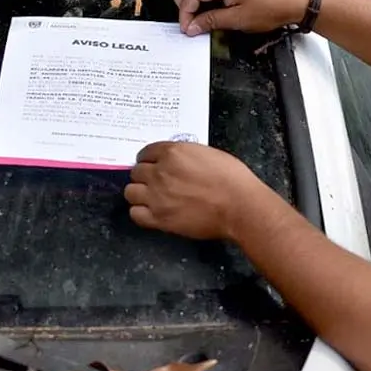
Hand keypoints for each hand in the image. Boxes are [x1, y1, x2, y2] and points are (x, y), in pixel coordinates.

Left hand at [124, 141, 268, 240]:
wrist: (239, 206)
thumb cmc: (232, 179)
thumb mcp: (209, 154)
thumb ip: (187, 156)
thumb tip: (179, 162)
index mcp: (173, 152)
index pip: (146, 152)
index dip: (149, 159)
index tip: (153, 165)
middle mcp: (160, 172)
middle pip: (136, 172)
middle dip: (145, 176)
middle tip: (157, 183)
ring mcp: (156, 196)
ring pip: (130, 192)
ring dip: (140, 193)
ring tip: (152, 198)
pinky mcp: (159, 218)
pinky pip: (136, 214)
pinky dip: (141, 212)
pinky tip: (152, 212)